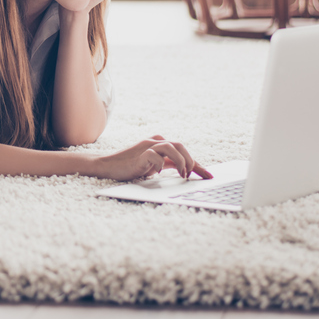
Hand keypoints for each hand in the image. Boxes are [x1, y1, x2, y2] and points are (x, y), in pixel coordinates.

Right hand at [91, 134, 211, 181]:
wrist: (108, 166)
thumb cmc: (132, 166)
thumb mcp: (154, 165)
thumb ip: (169, 164)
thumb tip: (188, 170)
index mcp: (160, 144)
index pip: (184, 152)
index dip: (199, 165)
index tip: (210, 176)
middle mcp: (155, 142)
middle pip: (180, 145)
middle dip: (190, 161)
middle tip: (190, 176)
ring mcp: (146, 147)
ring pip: (171, 147)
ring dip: (180, 162)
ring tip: (181, 175)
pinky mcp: (138, 155)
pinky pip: (154, 155)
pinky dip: (160, 164)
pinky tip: (158, 172)